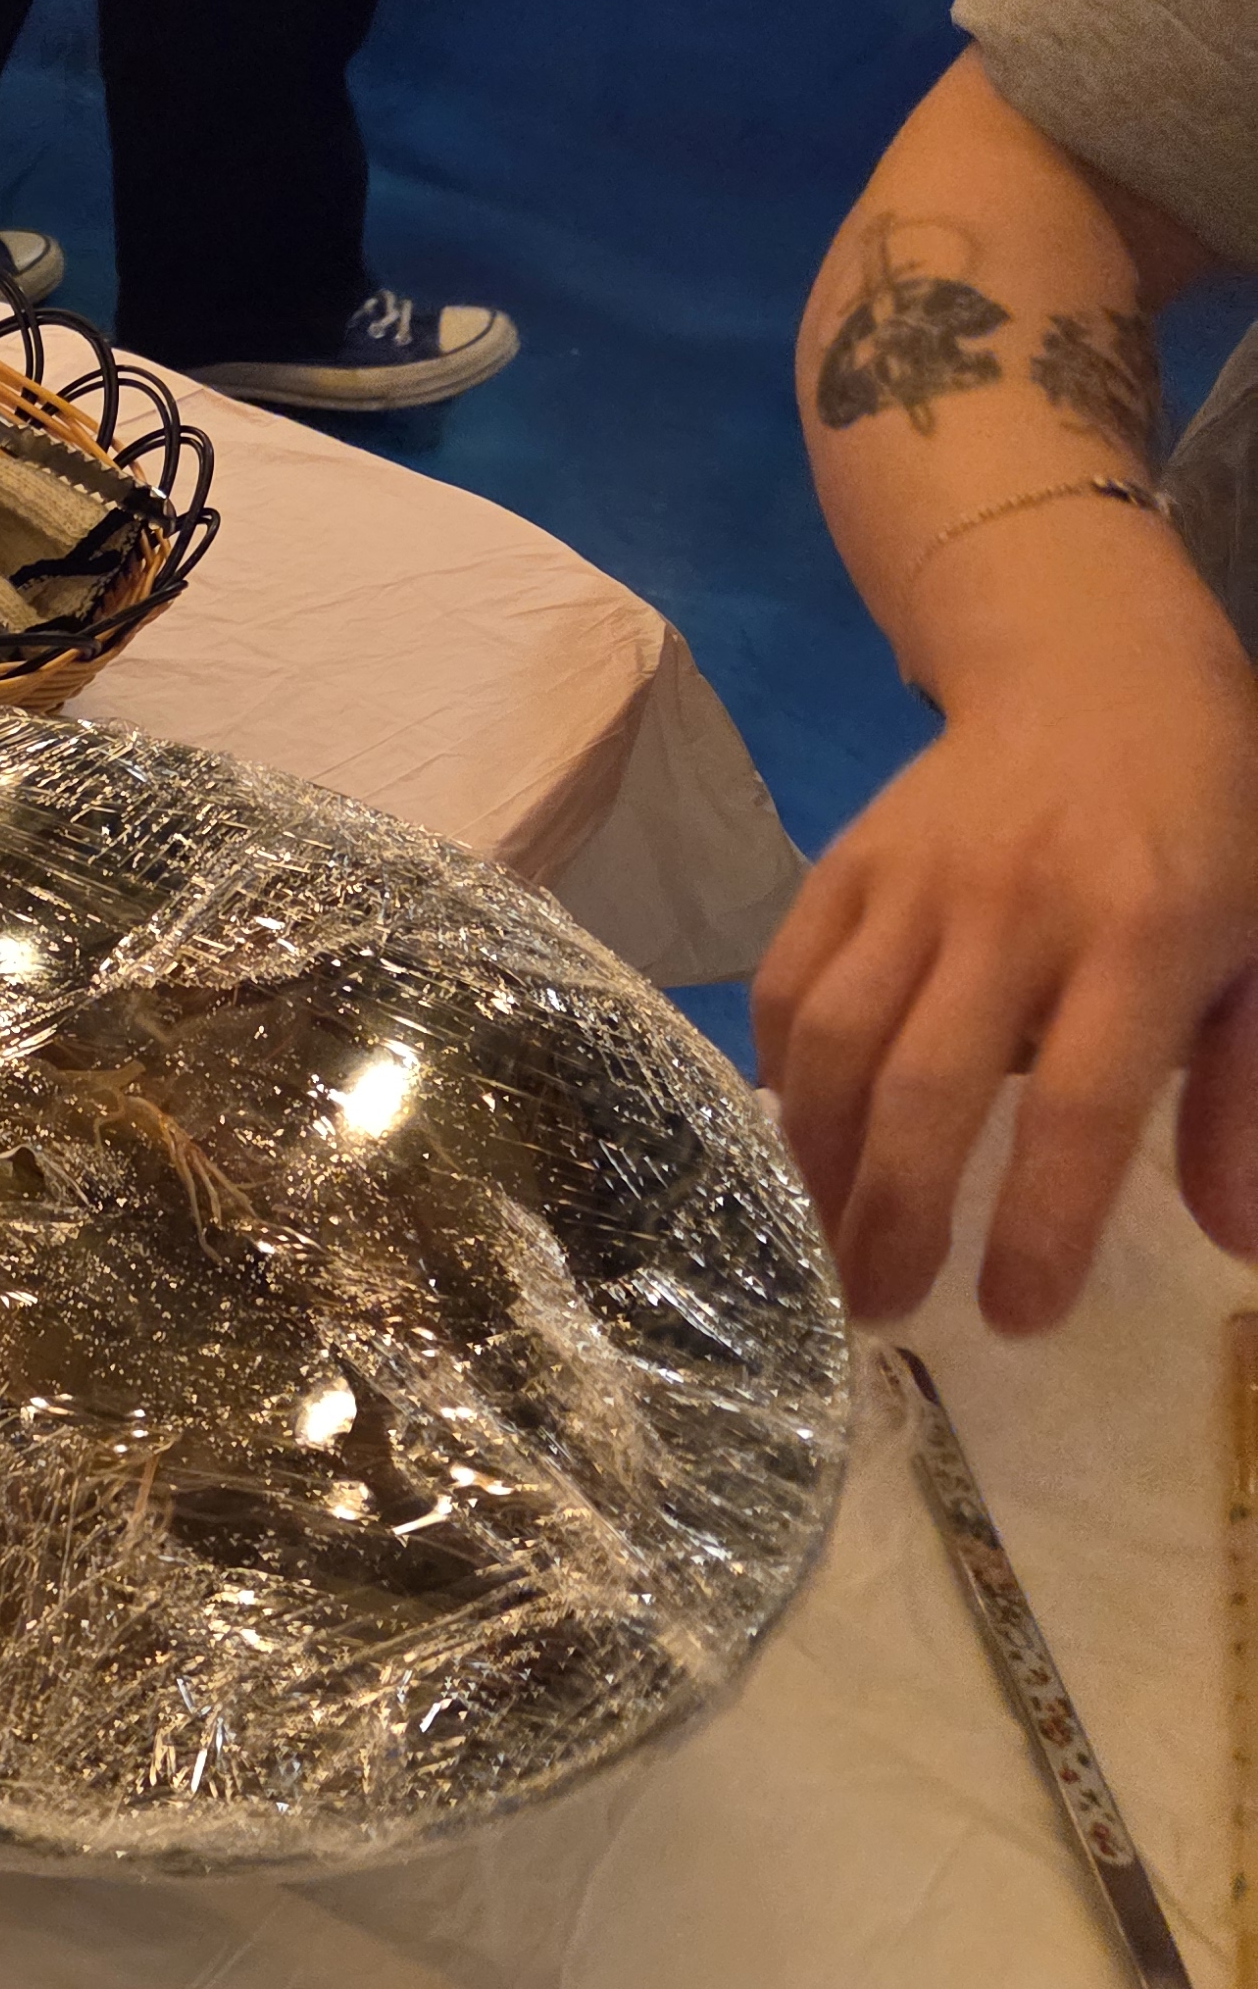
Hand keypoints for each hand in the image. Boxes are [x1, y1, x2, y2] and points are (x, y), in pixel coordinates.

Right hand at [756, 555, 1257, 1330]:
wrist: (1094, 671)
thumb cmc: (1214, 825)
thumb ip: (1247, 1094)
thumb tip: (1234, 1242)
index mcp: (1147, 932)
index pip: (1081, 1105)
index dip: (1040, 1220)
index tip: (1017, 1316)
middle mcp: (1016, 908)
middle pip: (930, 1084)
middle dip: (896, 1212)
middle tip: (876, 1309)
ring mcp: (914, 881)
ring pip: (839, 1039)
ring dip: (818, 1158)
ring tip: (816, 1245)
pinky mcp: (845, 864)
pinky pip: (788, 981)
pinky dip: (779, 1070)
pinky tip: (790, 1136)